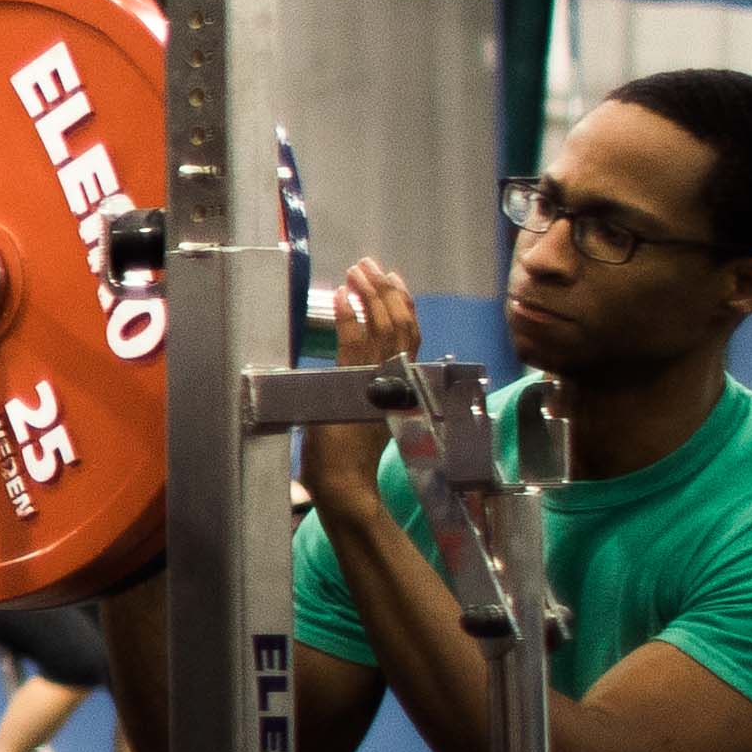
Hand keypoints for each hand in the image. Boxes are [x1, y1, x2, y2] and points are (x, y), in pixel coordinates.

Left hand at [305, 261, 424, 511]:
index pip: (408, 337)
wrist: (345, 486)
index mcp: (401, 385)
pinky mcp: (355, 388)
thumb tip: (352, 374)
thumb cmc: (347, 462)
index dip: (402, 305)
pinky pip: (355, 345)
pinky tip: (342, 296)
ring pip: (382, 328)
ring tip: (358, 270)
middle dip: (385, 290)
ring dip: (369, 295)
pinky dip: (349, 317)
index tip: (393, 279)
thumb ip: (364, 392)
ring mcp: (378, 382)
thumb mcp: (362, 418)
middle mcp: (396, 380)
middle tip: (369, 264)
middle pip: (399, 325)